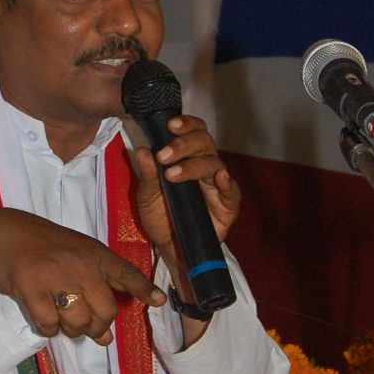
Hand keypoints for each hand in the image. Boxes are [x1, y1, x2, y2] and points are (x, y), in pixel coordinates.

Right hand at [0, 208, 164, 344]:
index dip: (143, 289)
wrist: (1, 234)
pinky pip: (49, 325)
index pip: (126, 272)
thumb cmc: (42, 248)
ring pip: (78, 322)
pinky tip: (43, 318)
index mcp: (94, 253)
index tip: (160, 301)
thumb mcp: (76, 255)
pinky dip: (48, 330)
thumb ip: (94, 290)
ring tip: (62, 320)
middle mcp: (79, 263)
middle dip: (97, 327)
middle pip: (105, 312)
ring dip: (71, 330)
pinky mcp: (30, 287)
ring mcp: (54, 275)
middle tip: (85, 326)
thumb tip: (106, 340)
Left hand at [131, 113, 240, 273]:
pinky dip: (227, 183)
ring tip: (173, 174)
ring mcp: (217, 185)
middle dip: (184, 144)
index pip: (192, 133)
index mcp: (187, 159)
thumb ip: (147, 174)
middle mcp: (204, 167)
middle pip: (204, 142)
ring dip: (194, 165)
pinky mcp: (227, 205)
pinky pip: (232, 191)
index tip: (170, 125)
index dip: (185, 124)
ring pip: (214, 163)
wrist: (171, 248)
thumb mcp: (147, 196)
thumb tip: (142, 150)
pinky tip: (220, 178)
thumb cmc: (161, 218)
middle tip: (164, 155)